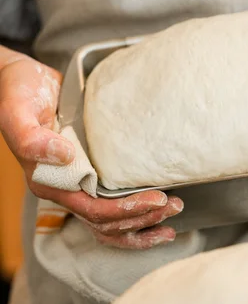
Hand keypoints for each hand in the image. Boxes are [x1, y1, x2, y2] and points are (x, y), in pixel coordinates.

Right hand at [0, 50, 181, 248]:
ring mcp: (80, 183)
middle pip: (107, 222)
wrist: (21, 81)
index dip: (126, 211)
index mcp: (50, 182)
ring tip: (172, 214)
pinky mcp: (92, 172)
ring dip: (144, 222)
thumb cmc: (17, 93)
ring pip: (112, 221)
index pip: (93, 211)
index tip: (157, 199)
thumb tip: (64, 155)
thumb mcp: (16, 111)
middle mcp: (66, 188)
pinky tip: (158, 210)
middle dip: (143, 219)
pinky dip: (137, 213)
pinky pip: (114, 203)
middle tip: (174, 207)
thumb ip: (31, 138)